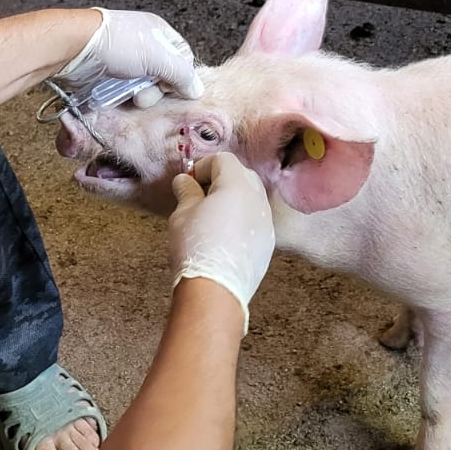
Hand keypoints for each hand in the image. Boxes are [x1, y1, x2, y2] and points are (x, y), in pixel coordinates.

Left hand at [57, 9, 203, 101]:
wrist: (75, 49)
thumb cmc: (115, 44)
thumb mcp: (158, 56)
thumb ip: (182, 74)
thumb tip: (196, 89)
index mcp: (158, 33)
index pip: (182, 59)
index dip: (180, 76)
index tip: (171, 86)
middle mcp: (144, 47)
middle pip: (165, 78)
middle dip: (157, 90)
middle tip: (145, 93)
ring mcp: (126, 63)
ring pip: (146, 89)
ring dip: (142, 97)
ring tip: (131, 96)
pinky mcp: (110, 78)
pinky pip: (127, 94)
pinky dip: (126, 99)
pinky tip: (121, 99)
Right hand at [168, 153, 275, 332]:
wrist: (215, 290)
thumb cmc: (195, 246)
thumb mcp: (182, 214)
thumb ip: (186, 192)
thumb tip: (184, 181)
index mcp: (236, 184)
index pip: (222, 160)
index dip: (202, 166)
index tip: (188, 183)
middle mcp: (258, 199)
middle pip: (241, 175)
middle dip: (220, 180)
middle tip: (199, 196)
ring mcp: (266, 221)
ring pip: (251, 198)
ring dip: (233, 200)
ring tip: (211, 218)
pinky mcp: (268, 243)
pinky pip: (255, 220)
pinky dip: (242, 220)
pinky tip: (224, 238)